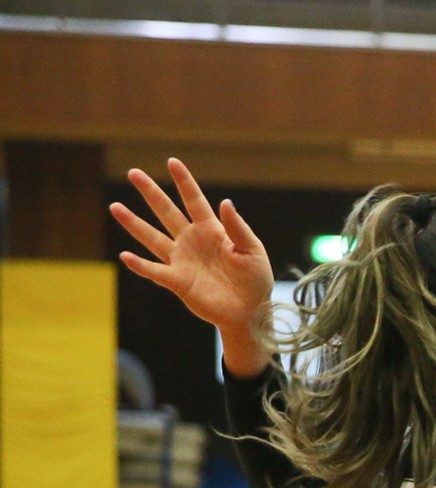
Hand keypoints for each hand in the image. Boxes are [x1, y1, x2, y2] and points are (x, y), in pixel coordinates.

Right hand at [110, 157, 274, 376]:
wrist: (251, 310)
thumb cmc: (255, 279)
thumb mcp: (253, 250)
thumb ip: (238, 228)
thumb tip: (225, 202)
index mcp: (212, 230)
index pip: (194, 201)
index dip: (184, 182)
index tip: (172, 162)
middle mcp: (192, 241)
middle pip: (167, 212)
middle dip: (151, 193)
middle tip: (133, 173)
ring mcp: (182, 260)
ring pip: (152, 237)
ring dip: (134, 223)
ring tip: (115, 207)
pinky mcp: (177, 282)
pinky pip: (155, 271)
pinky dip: (140, 265)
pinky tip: (125, 255)